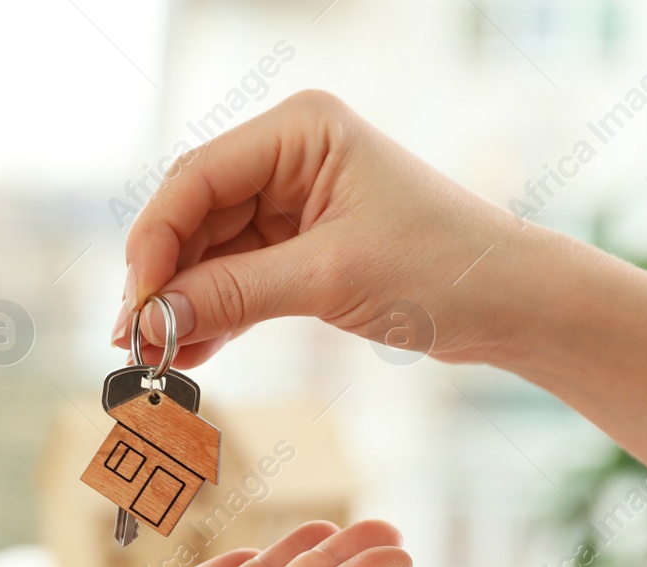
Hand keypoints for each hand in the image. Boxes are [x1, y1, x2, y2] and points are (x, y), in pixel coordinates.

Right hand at [116, 89, 515, 367]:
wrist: (512, 304)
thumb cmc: (444, 268)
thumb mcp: (330, 279)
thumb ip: (235, 293)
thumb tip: (155, 319)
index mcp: (300, 130)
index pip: (197, 177)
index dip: (156, 240)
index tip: (137, 303)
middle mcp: (291, 156)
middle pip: (194, 214)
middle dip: (164, 278)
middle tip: (134, 339)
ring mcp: (295, 201)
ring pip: (210, 251)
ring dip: (184, 303)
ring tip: (154, 356)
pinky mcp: (303, 246)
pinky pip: (238, 277)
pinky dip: (215, 312)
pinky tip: (192, 351)